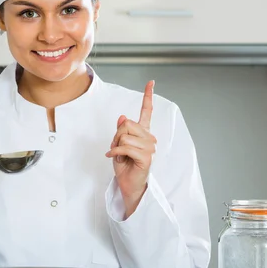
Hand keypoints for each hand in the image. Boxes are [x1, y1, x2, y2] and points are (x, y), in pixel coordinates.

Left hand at [105, 80, 156, 217]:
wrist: (128, 184)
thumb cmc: (124, 166)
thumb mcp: (118, 145)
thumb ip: (120, 131)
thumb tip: (122, 116)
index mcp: (143, 133)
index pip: (146, 112)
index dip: (148, 96)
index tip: (151, 82)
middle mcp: (149, 138)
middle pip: (127, 124)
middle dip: (116, 135)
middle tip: (117, 148)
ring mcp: (149, 147)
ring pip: (124, 135)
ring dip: (116, 146)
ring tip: (119, 156)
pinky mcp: (146, 157)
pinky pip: (125, 147)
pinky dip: (116, 152)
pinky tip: (115, 158)